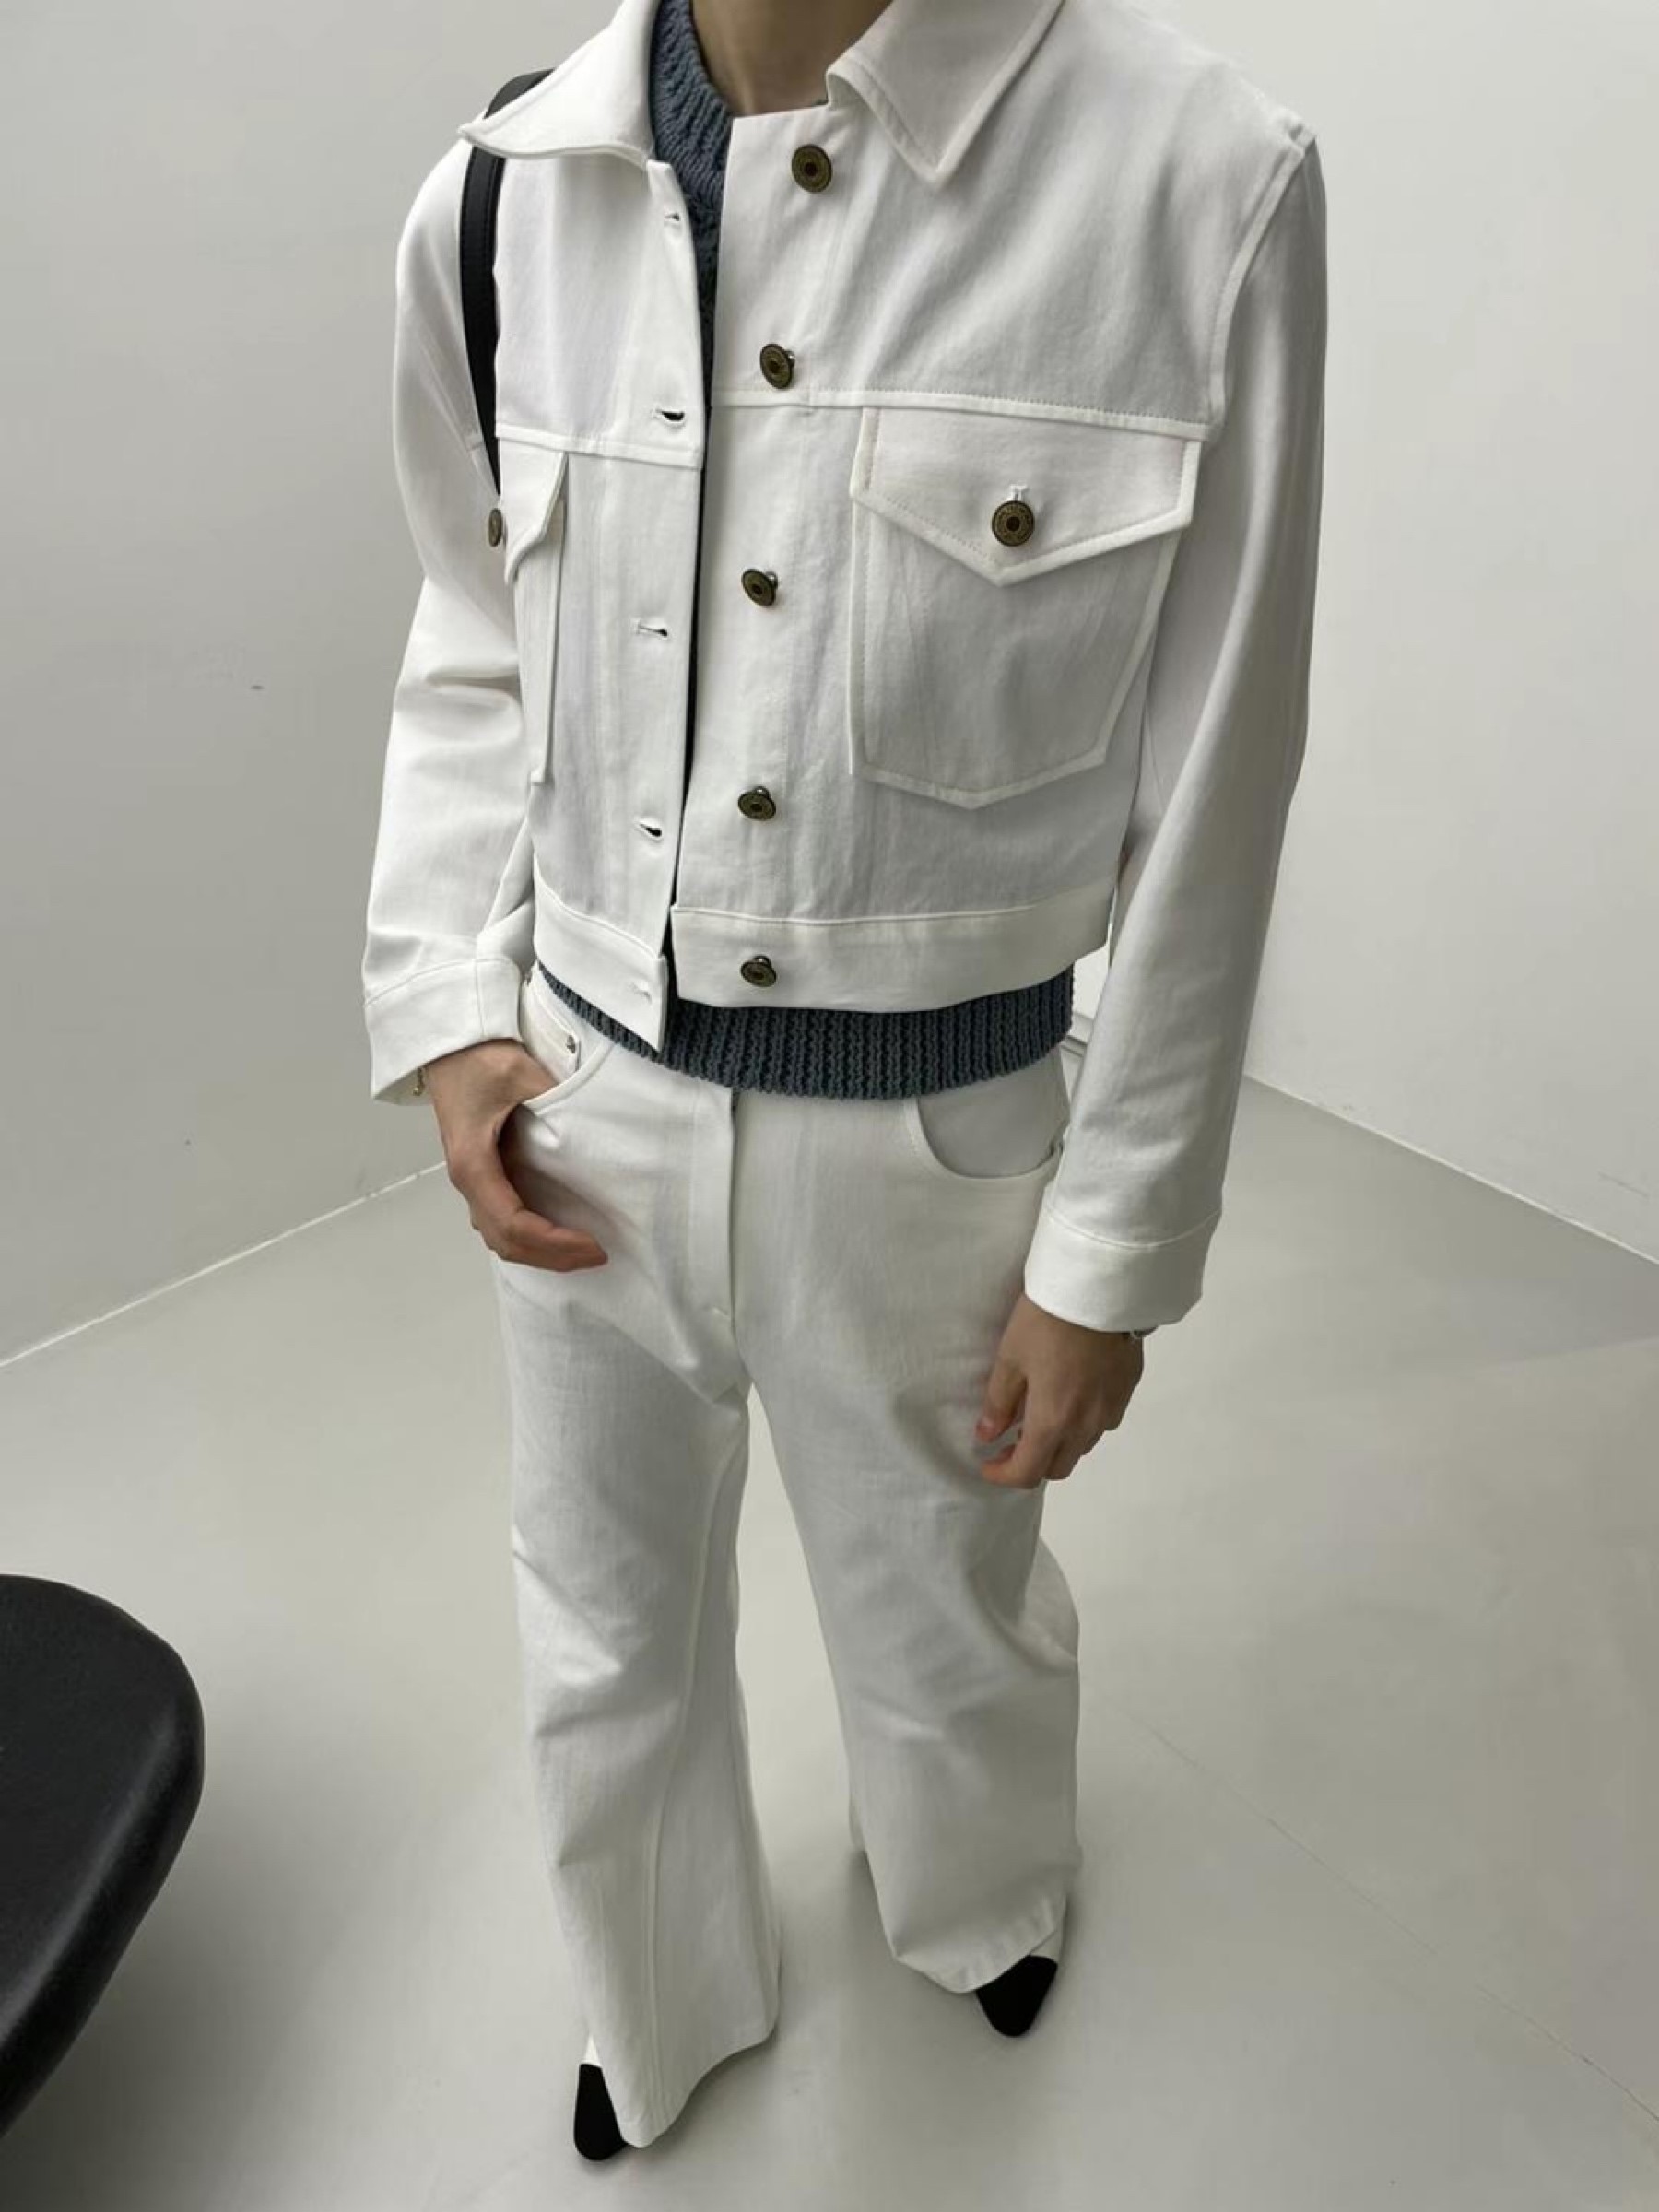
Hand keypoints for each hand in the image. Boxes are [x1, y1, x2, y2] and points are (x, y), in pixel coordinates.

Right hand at [422, 1039, 609, 1271]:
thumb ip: (556, 1100)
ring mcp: (472, 1179)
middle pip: (506, 1242)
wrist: (447, 1043)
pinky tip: (557, 1231)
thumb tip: (594, 1127)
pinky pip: (499, 1218)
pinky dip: (528, 1236)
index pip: (513, 1224)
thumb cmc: (477, 1056)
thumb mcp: (520, 1073)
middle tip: (597, 1255)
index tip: (592, 1244)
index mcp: (473, 1164)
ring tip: (581, 1250)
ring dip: (539, 1251)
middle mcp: (468, 1180)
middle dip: (552, 1257)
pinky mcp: (480, 1171)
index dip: (553, 1243)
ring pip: (499, 1236)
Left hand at [974, 1293, 1145, 1488]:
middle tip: (1010, 1442)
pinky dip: (1082, 1423)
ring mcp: (1111, 1409)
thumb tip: (987, 1435)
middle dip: (1031, 1464)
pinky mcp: (1128, 1390)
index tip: (987, 1463)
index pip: (1028, 1473)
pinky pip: (1103, 1422)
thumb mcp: (1010, 1357)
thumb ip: (999, 1402)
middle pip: (1058, 1467)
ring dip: (1059, 1444)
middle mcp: (1086, 1425)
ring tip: (1040, 1417)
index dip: (1002, 1476)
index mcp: (1053, 1421)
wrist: (1101, 1287)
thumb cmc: (1046, 1321)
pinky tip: (1071, 1397)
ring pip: (1082, 1446)